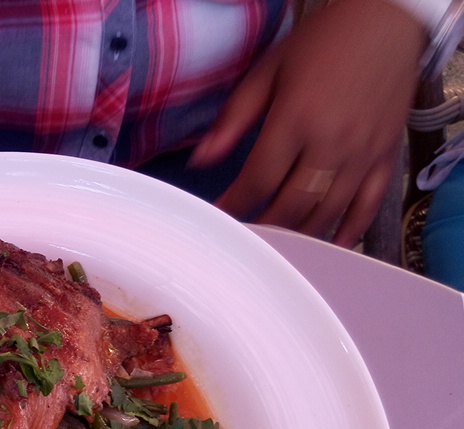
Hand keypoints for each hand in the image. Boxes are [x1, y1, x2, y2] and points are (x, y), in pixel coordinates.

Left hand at [190, 0, 426, 247]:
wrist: (387, 21)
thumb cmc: (321, 43)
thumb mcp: (267, 72)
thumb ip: (233, 119)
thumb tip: (200, 160)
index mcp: (295, 121)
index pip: (258, 181)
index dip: (234, 204)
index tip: (217, 216)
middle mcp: (330, 144)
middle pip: (291, 205)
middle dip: (264, 225)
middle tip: (245, 236)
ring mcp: (362, 155)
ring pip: (326, 212)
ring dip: (298, 234)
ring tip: (276, 244)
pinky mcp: (386, 157)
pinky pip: (368, 206)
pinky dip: (348, 231)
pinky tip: (329, 246)